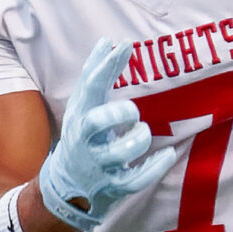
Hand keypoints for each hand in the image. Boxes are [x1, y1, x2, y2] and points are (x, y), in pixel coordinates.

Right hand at [39, 37, 182, 231]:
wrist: (65, 190)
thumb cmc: (81, 137)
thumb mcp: (82, 107)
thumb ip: (95, 75)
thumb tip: (106, 41)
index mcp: (80, 117)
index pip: (89, 87)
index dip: (106, 65)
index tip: (125, 44)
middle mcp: (86, 142)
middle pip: (95, 123)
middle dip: (118, 113)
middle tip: (132, 112)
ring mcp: (99, 166)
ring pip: (119, 152)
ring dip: (138, 140)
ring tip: (142, 133)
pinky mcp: (114, 187)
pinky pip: (137, 179)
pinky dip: (155, 166)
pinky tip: (167, 154)